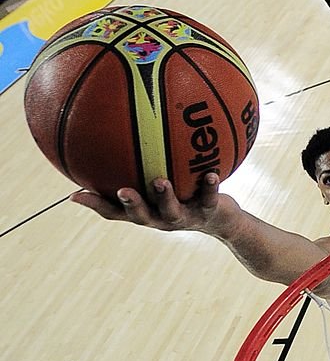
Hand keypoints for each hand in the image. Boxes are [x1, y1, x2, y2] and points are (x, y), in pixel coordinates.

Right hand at [70, 173, 224, 231]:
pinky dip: (209, 186)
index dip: (97, 205)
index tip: (76, 195)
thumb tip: (120, 139)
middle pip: (141, 216)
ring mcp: (185, 217)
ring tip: (160, 181)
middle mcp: (162, 217)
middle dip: (131, 204)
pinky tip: (210, 173)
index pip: (117, 211)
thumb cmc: (186, 196)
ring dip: (165, 197)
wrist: (223, 220)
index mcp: (147, 211)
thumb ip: (142, 169)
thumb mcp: (164, 184)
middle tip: (121, 190)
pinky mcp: (209, 211)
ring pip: (172, 211)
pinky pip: (208, 198)